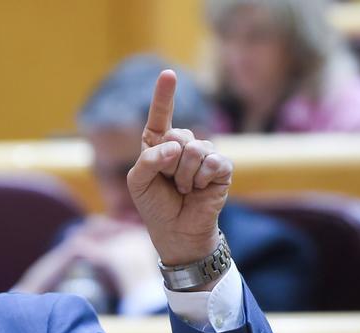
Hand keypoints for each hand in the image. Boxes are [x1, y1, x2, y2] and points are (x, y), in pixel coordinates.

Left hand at [127, 70, 231, 265]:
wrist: (176, 231)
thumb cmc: (155, 206)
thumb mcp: (137, 183)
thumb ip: (148, 159)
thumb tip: (177, 146)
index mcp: (158, 145)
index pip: (160, 116)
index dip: (164, 95)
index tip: (168, 74)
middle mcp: (182, 145)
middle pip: (178, 135)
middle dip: (168, 163)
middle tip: (169, 183)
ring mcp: (204, 154)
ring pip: (195, 149)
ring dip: (184, 176)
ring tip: (184, 189)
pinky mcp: (221, 167)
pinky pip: (212, 162)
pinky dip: (200, 179)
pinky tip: (199, 190)